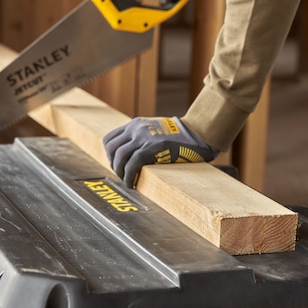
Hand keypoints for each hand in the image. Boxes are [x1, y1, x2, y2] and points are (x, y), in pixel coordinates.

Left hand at [103, 116, 217, 186]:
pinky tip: (131, 183)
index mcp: (136, 124)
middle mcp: (136, 128)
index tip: (116, 164)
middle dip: (113, 164)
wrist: (197, 133)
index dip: (109, 154)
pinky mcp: (151, 148)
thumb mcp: (156, 131)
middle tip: (121, 174)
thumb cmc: (180, 137)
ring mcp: (143, 138)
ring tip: (126, 181)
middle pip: (111, 148)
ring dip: (119, 172)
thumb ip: (143, 138)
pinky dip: (128, 176)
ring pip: (119, 156)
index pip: (110, 138)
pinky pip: (132, 164)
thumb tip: (133, 157)